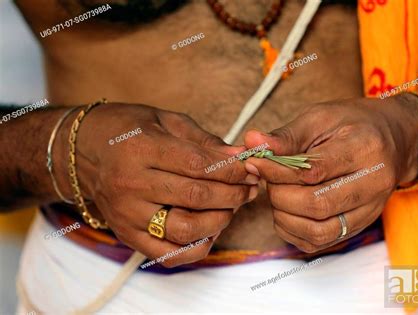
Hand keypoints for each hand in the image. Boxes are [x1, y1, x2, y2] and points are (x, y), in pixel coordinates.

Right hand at [56, 103, 258, 266]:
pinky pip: (167, 254)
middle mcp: (130, 184)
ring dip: (220, 220)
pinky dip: (196, 248)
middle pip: (196, 197)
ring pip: (185, 229)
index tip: (252, 168)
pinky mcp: (126, 234)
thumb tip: (240, 157)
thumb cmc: (126, 130)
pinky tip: (211, 231)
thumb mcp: (165, 121)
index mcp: (141, 149)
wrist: (82, 151)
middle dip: (234, 194)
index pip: (199, 165)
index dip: (233, 170)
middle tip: (250, 188)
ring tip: (232, 206)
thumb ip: (204, 142)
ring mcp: (126, 214)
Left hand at [243, 94, 417, 252]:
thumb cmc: (353, 124)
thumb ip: (286, 135)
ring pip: (317, 230)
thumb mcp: (320, 117)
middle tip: (268, 178)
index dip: (276, 170)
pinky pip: (320, 241)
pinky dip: (293, 231)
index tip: (255, 162)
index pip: (313, 171)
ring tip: (278, 193)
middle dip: (279, 193)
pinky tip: (287, 211)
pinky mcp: (359, 226)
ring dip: (284, 216)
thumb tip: (251, 143)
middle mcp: (373, 185)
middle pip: (315, 205)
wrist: (394, 139)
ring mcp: (369, 210)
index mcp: (365, 150)